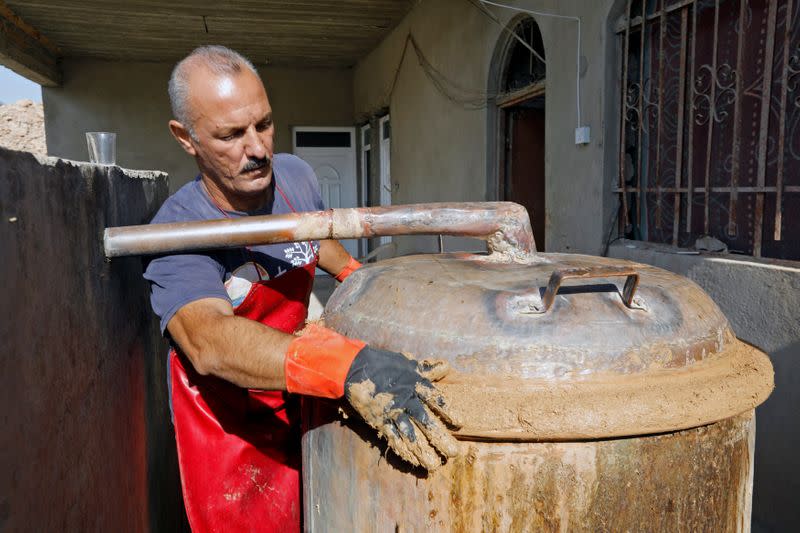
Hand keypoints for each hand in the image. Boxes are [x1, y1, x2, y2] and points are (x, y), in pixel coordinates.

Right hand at [344, 346, 460, 470]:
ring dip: (423, 451)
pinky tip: (413, 461)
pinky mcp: (380, 420)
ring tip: (435, 465)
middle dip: (440, 438)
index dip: (448, 411)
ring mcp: (393, 411)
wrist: (355, 367)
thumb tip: (445, 366)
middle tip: (454, 453)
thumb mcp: (408, 364)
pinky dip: (403, 449)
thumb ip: (427, 369)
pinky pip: (393, 437)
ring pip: (411, 435)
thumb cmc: (384, 363)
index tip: (460, 424)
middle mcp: (407, 399)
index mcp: (416, 384)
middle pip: (427, 422)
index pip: (436, 399)